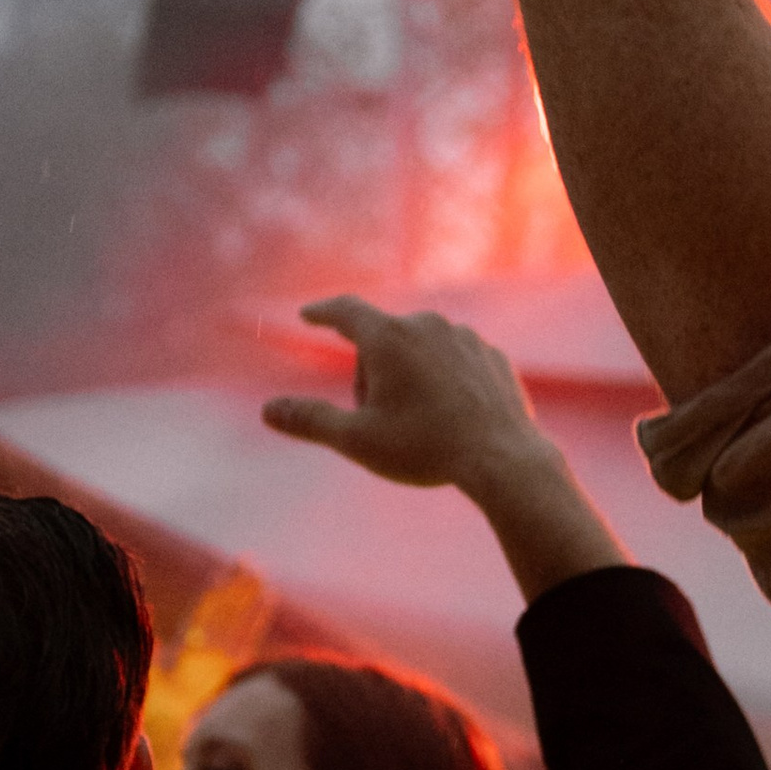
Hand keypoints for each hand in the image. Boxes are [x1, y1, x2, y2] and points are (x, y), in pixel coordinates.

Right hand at [263, 297, 544, 497]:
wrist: (502, 458)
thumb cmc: (425, 448)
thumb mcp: (356, 440)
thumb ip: (309, 420)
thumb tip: (268, 411)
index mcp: (389, 337)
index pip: (346, 311)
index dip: (323, 312)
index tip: (309, 315)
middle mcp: (429, 325)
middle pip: (383, 341)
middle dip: (372, 374)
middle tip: (379, 421)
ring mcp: (465, 338)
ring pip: (422, 351)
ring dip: (410, 377)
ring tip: (420, 423)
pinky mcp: (492, 357)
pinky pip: (455, 364)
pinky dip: (445, 383)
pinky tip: (450, 417)